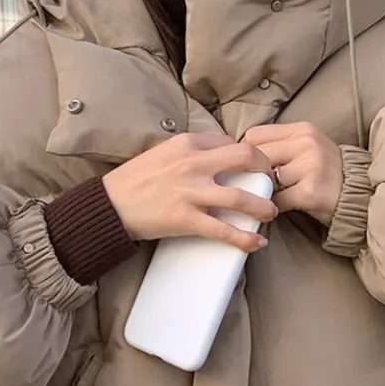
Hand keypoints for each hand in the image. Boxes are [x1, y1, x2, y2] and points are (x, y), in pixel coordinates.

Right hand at [104, 134, 276, 252]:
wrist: (111, 205)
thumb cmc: (136, 180)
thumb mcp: (164, 153)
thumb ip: (192, 153)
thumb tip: (220, 157)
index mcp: (187, 143)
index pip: (230, 142)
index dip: (250, 155)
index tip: (257, 167)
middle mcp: (192, 164)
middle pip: (245, 158)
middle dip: (266, 171)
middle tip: (273, 183)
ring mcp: (190, 192)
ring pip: (240, 198)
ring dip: (263, 208)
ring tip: (271, 214)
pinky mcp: (185, 219)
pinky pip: (223, 231)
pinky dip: (244, 239)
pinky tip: (257, 243)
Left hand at [245, 123, 342, 226]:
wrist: (359, 194)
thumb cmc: (328, 173)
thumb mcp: (309, 147)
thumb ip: (282, 145)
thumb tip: (244, 153)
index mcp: (302, 130)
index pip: (255, 135)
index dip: (247, 153)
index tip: (248, 168)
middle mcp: (305, 144)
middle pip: (257, 157)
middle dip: (253, 175)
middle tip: (254, 187)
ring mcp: (309, 167)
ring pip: (267, 179)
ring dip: (263, 192)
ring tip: (268, 197)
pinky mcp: (309, 192)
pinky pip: (277, 200)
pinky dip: (273, 207)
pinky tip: (278, 208)